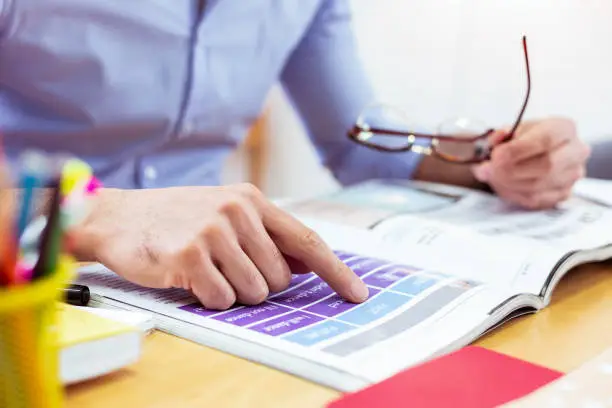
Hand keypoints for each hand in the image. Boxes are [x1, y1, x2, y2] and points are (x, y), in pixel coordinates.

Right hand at [72, 183, 367, 309]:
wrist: (119, 218)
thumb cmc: (177, 219)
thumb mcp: (226, 214)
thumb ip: (267, 236)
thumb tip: (308, 264)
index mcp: (253, 201)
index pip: (307, 241)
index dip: (336, 271)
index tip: (358, 293)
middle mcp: (238, 212)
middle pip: (280, 280)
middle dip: (259, 285)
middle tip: (226, 267)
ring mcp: (213, 233)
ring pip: (253, 294)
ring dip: (232, 292)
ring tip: (205, 268)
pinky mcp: (189, 257)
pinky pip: (222, 300)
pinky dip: (208, 298)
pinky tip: (189, 276)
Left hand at [472, 117, 589, 208]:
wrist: (536, 153)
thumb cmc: (525, 140)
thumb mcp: (513, 130)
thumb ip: (502, 136)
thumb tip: (493, 145)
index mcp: (564, 128)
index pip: (545, 140)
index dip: (517, 151)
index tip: (495, 156)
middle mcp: (575, 152)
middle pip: (546, 166)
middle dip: (510, 170)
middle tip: (487, 170)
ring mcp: (572, 175)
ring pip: (539, 186)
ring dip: (508, 184)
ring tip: (491, 176)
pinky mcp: (564, 194)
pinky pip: (536, 200)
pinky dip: (513, 194)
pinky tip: (502, 186)